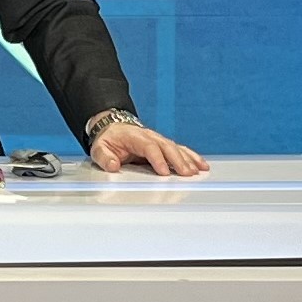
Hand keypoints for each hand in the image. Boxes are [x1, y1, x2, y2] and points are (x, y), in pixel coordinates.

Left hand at [89, 119, 208, 176]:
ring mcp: (158, 140)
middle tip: (186, 174)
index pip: (149, 147)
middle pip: (167, 147)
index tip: (164, 172)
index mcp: (134, 137)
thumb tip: (113, 165)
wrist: (113, 128)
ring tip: (198, 171)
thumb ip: (105, 157)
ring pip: (176, 148)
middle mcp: (150, 137)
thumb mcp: (99, 148)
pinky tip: (201, 165)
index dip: (157, 159)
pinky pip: (180, 150)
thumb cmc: (108, 140)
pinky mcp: (164, 146)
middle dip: (178, 160)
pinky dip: (192, 157)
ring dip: (188, 159)